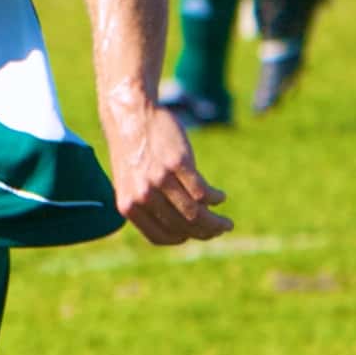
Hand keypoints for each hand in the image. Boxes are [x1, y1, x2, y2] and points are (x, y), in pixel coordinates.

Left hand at [106, 96, 231, 245]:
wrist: (130, 115)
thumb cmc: (133, 151)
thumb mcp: (130, 183)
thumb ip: (148, 205)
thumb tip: (181, 226)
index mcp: (128, 206)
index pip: (161, 237)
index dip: (182, 238)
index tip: (194, 235)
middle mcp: (143, 196)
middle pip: (183, 226)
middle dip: (206, 232)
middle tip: (221, 229)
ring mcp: (159, 180)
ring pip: (196, 213)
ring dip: (216, 222)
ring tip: (226, 222)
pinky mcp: (177, 163)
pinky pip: (202, 192)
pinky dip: (215, 198)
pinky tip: (220, 197)